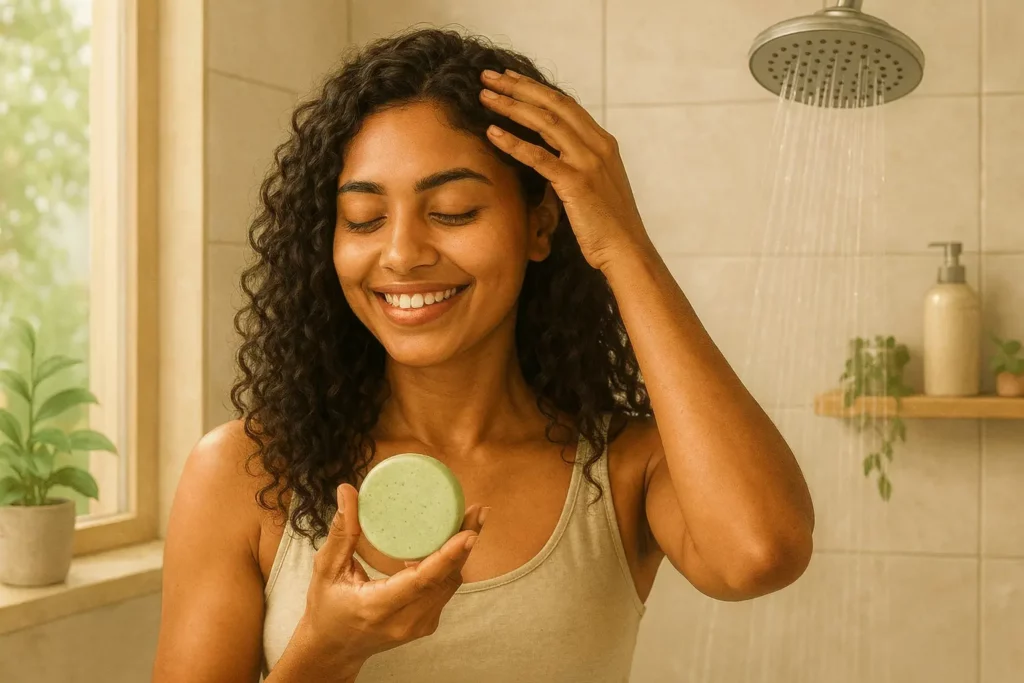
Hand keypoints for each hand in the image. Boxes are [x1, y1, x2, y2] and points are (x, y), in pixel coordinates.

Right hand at [296, 483, 486, 673]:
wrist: (333, 650)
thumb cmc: (326, 608)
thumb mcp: (327, 569)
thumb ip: (342, 532)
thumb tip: (347, 491)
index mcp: (377, 607)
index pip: (422, 581)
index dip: (449, 555)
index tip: (469, 532)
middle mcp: (404, 621)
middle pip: (446, 578)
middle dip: (465, 543)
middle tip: (478, 510)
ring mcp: (419, 626)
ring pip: (450, 583)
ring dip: (461, 552)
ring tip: (468, 519)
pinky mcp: (426, 623)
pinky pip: (445, 589)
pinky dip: (449, 565)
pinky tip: (448, 542)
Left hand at [478, 68, 654, 271]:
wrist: (626, 251)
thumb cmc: (608, 225)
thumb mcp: (596, 185)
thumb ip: (577, 165)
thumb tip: (551, 157)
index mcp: (603, 143)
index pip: (565, 104)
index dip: (535, 89)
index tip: (510, 79)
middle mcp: (598, 146)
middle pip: (553, 104)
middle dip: (518, 87)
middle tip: (489, 75)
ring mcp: (588, 162)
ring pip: (544, 123)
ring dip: (511, 106)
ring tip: (485, 97)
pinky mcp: (576, 183)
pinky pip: (539, 157)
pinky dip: (513, 142)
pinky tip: (492, 133)